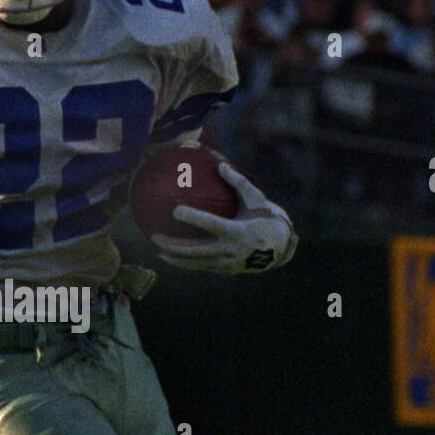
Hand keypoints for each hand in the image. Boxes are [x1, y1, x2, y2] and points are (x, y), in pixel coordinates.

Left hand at [152, 163, 297, 274]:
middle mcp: (230, 250)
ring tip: (157, 252)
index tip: (175, 210)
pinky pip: (202, 267)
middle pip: (195, 250)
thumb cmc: (265, 216)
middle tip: (154, 236)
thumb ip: (238, 182)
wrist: (280, 247)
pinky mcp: (226, 270)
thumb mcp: (256, 197)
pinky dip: (187, 263)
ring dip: (175, 258)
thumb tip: (220, 165)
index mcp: (237, 230)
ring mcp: (227, 263)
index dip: (192, 217)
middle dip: (172, 245)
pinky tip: (173, 257)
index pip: (210, 224)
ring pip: (195, 263)